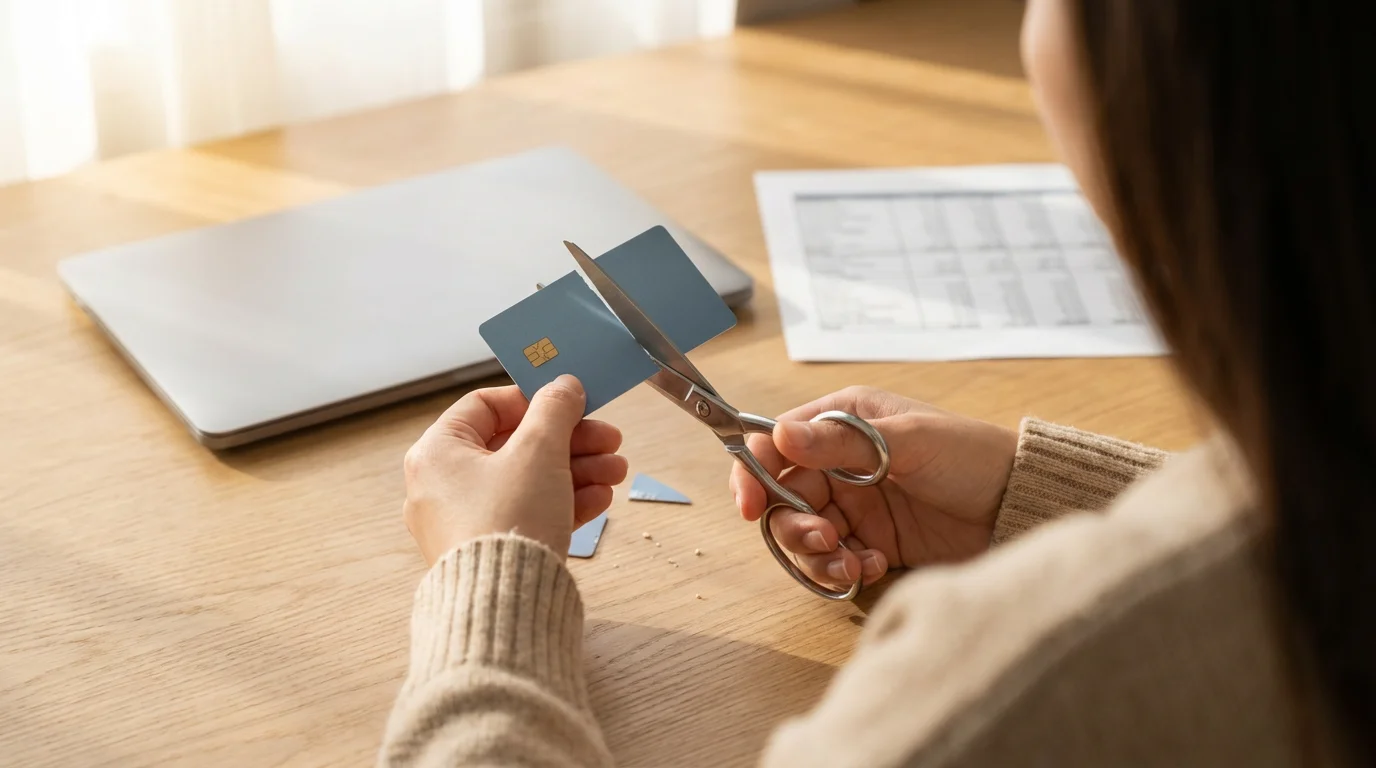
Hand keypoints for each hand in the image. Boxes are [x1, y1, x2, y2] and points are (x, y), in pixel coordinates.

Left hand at [402, 376, 627, 564]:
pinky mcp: (489, 550)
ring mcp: (465, 521)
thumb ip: (555, 411)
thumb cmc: (507, 521)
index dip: (532, 399)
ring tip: (617, 471)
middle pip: (514, 445)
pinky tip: (601, 498)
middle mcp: (443, 486)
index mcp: (437, 452)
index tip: (569, 403)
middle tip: (609, 439)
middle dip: (570, 441)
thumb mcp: (539, 452)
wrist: (504, 605)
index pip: (484, 406)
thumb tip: (564, 386)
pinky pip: (526, 513)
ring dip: (576, 470)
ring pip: (527, 481)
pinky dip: (562, 502)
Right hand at [728, 386, 1016, 587]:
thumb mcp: (908, 442)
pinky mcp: (870, 543)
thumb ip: (842, 444)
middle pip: (781, 499)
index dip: (753, 473)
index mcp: (841, 423)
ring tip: (851, 565)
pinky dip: (843, 570)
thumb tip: (779, 436)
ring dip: (816, 555)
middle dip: (792, 526)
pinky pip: (833, 562)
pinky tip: (874, 566)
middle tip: (824, 541)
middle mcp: (839, 464)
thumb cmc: (971, 457)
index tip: (750, 506)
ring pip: (802, 535)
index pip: (774, 445)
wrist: (1021, 507)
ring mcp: (854, 506)